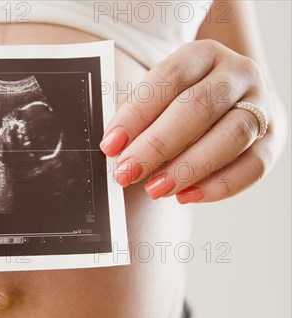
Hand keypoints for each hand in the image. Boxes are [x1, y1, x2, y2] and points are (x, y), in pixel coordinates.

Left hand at [99, 40, 274, 203]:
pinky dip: (219, 186)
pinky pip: (254, 166)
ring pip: (230, 137)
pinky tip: (187, 196)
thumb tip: (115, 149)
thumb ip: (140, 117)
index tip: (111, 145)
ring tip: (155, 189)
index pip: (168, 78)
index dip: (136, 114)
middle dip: (157, 145)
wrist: (235, 97)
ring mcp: (261, 105)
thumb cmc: (184, 99)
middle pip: (198, 107)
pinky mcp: (273, 139)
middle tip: (127, 172)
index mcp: (203, 55)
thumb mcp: (161, 94)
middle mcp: (237, 74)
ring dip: (188, 168)